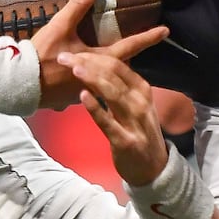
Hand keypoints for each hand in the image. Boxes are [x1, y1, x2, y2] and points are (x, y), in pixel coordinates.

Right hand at [31, 0, 167, 108]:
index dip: (147, 37)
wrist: (19, 83)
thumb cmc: (42, 55)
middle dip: (128, 56)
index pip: (129, 46)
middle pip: (120, 67)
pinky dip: (90, 81)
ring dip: (111, 72)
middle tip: (139, 46)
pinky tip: (83, 78)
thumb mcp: (60, 26)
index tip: (165, 31)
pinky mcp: (71, 99)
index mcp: (98, 61)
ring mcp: (85, 92)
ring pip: (105, 81)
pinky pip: (87, 90)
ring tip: (112, 62)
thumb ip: (77, 5)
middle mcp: (97, 79)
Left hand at [57, 49, 168, 184]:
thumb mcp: (133, 105)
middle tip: (64, 56)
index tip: (74, 50)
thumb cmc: (137, 131)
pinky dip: (95, 108)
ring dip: (92, 78)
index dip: (95, 56)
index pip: (118, 65)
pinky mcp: (124, 141)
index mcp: (142, 89)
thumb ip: (117, 88)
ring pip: (112, 94)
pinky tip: (82, 96)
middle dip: (88, 63)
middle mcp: (140, 102)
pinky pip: (108, 122)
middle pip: (113, 75)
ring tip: (74, 68)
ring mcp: (134, 122)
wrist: (153, 168)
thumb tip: (93, 67)